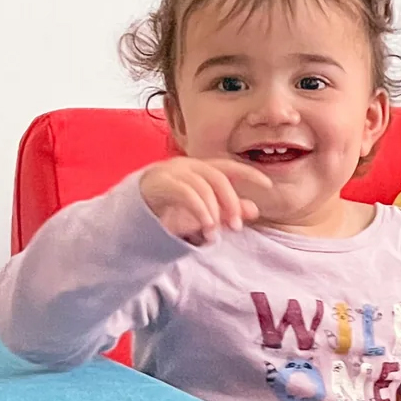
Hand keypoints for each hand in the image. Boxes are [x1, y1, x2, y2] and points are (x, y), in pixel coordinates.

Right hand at [140, 157, 272, 243]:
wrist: (132, 212)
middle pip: (218, 178)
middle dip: (231, 203)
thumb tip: (254, 210)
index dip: (249, 173)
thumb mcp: (204, 212)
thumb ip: (226, 209)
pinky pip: (187, 193)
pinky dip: (201, 211)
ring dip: (214, 212)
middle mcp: (187, 166)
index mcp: (200, 169)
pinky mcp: (160, 182)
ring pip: (203, 187)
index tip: (268, 185)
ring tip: (215, 234)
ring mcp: (172, 172)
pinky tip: (206, 227)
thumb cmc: (170, 209)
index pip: (229, 167)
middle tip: (236, 226)